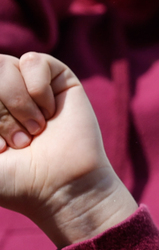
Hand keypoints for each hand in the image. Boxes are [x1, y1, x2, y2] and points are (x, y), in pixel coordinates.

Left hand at [0, 53, 136, 247]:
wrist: (62, 187)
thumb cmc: (15, 181)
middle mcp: (3, 94)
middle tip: (19, 143)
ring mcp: (29, 85)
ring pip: (4, 66)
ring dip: (18, 103)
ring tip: (36, 129)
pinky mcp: (59, 80)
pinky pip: (34, 61)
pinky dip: (39, 89)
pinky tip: (50, 112)